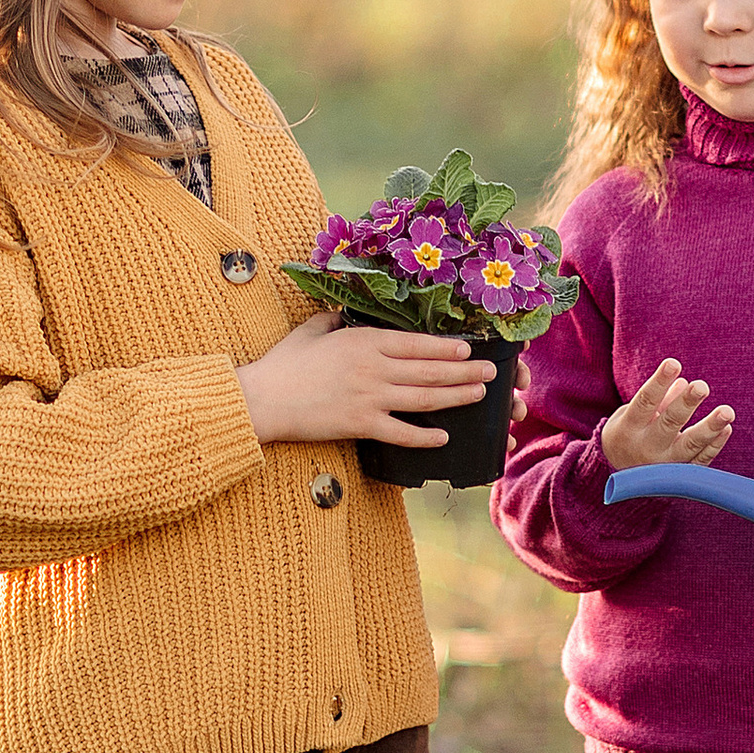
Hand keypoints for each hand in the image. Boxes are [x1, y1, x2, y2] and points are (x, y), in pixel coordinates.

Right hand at [238, 313, 495, 449]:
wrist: (262, 399)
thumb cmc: (283, 364)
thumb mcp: (312, 330)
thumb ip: (334, 320)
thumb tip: (345, 314)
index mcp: (363, 341)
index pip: (416, 344)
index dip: (446, 348)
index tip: (468, 349)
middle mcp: (373, 368)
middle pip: (429, 371)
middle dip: (464, 372)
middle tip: (491, 373)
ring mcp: (370, 397)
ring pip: (424, 398)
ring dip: (456, 397)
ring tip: (479, 394)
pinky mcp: (360, 425)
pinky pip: (401, 432)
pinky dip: (424, 437)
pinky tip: (444, 438)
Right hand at [601, 357, 735, 473]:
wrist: (618, 479)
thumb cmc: (628, 435)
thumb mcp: (631, 415)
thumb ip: (658, 400)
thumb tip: (684, 383)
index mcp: (629, 428)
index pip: (645, 401)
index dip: (659, 382)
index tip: (673, 363)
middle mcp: (646, 447)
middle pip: (669, 423)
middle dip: (686, 404)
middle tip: (702, 386)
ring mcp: (664, 465)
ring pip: (690, 445)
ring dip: (710, 427)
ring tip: (727, 412)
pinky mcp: (678, 479)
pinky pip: (700, 462)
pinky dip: (714, 446)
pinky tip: (726, 429)